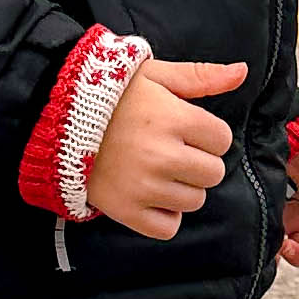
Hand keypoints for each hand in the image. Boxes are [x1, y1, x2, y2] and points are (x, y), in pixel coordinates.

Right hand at [84, 59, 243, 240]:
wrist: (56, 118)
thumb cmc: (110, 94)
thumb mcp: (155, 74)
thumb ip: (200, 76)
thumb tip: (241, 72)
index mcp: (173, 118)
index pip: (222, 140)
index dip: (207, 133)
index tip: (185, 128)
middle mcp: (162, 155)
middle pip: (213, 173)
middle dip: (198, 160)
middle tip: (173, 149)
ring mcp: (143, 186)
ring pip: (194, 200)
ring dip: (183, 187)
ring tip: (158, 169)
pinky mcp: (125, 210)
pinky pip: (168, 227)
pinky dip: (165, 215)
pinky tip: (152, 194)